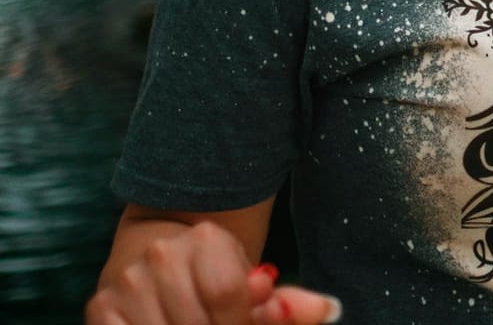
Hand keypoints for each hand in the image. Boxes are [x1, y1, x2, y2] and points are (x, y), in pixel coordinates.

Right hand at [87, 222, 341, 324]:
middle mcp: (162, 254)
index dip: (242, 322)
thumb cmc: (217, 274)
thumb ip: (290, 303)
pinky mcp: (100, 308)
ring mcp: (126, 281)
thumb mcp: (255, 283)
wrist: (158, 253)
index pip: (228, 294)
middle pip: (196, 320)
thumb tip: (330, 310)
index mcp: (208, 239)